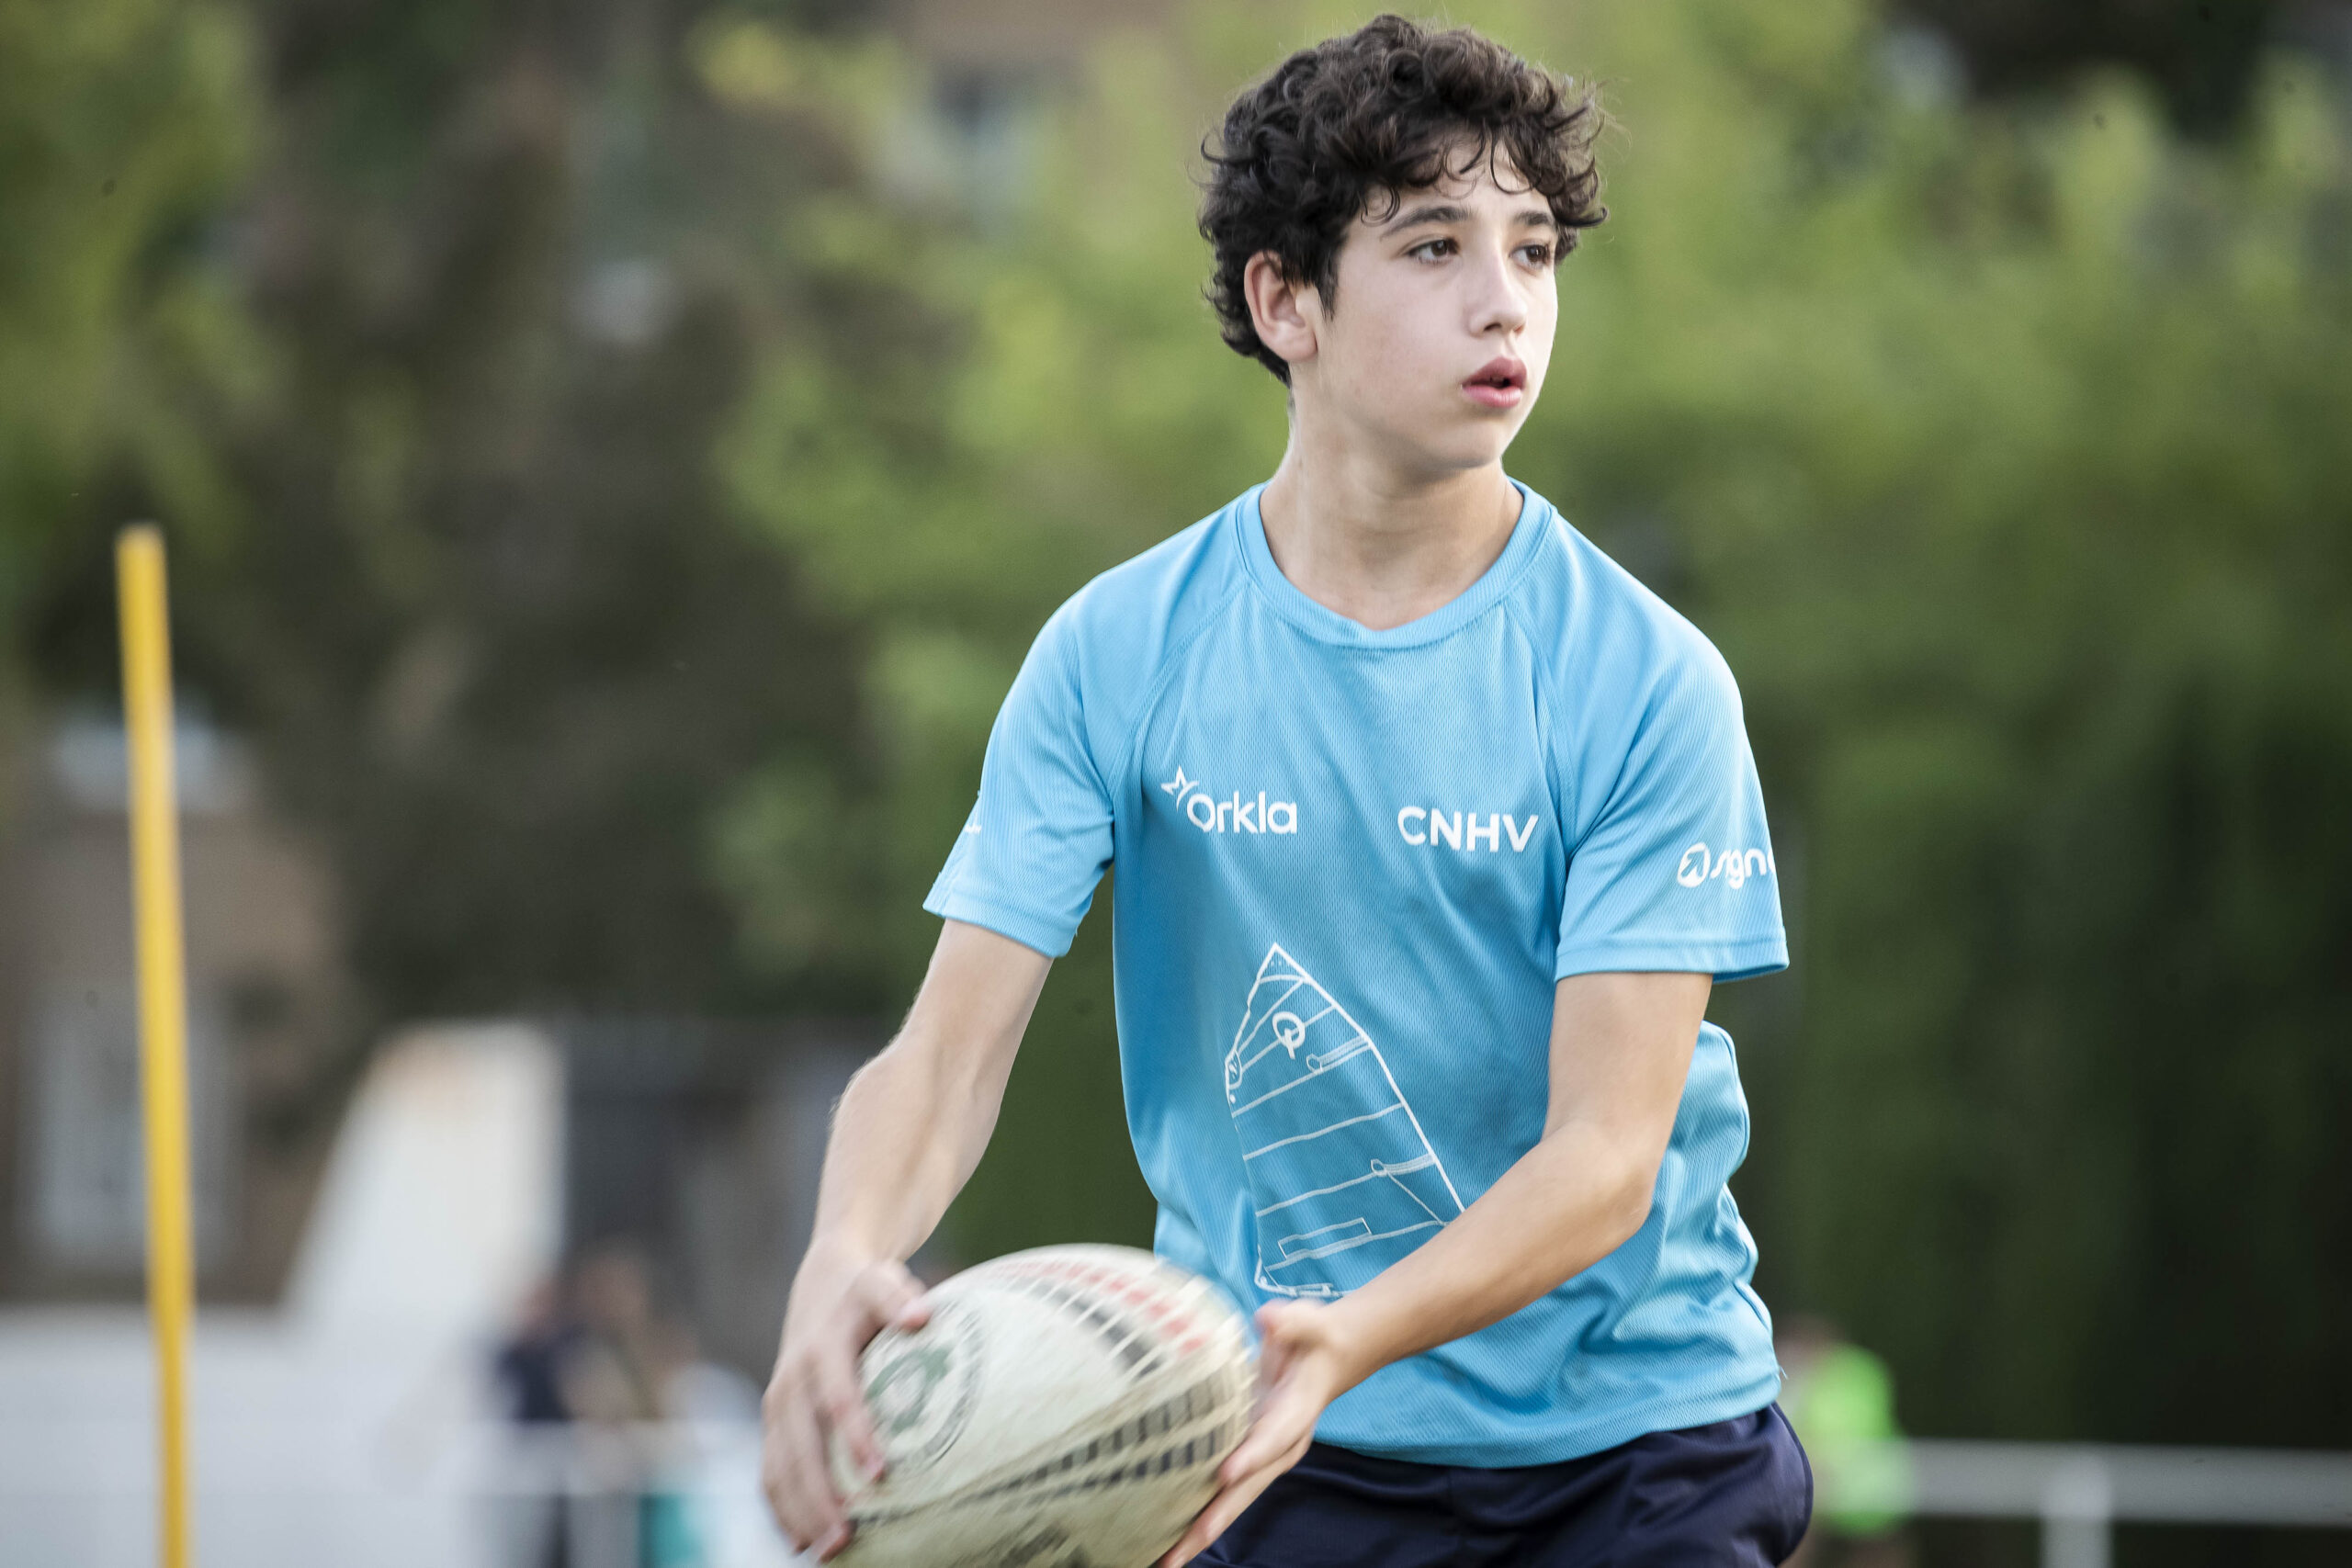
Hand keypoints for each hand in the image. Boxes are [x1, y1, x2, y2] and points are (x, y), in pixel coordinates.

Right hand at [760, 1243, 929, 1559]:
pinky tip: (801, 1543)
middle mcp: (793, 1378)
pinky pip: (771, 1470)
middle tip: (847, 1537)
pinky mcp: (773, 1421)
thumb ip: (898, 1298)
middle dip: (819, 1494)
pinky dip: (782, 1507)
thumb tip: (921, 1318)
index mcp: (823, 1346)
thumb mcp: (882, 1280)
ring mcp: (778, 1402)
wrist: (822, 1282)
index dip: (855, 1434)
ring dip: (799, 1512)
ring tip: (829, 1552)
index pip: (838, 1395)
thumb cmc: (868, 1290)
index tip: (879, 1474)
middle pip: (801, 1445)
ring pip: (780, 1465)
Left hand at [1159, 1299, 1366, 1567]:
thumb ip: (1291, 1321)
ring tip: (1166, 1559)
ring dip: (1200, 1530)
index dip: (1251, 1455)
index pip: (1273, 1437)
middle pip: (1248, 1487)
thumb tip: (1269, 1317)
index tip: (1225, 1474)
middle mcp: (1280, 1445)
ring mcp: (1263, 1457)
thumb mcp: (1308, 1322)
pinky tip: (1169, 1536)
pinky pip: (1223, 1491)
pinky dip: (1199, 1515)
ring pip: (1233, 1499)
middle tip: (1182, 1548)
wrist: (1328, 1360)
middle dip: (1215, 1518)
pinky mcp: (1248, 1458)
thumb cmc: (1314, 1338)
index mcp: (1296, 1414)